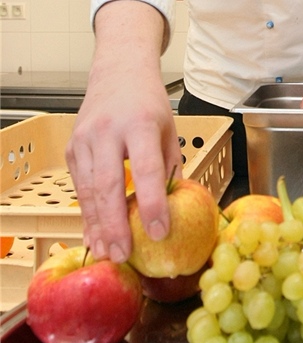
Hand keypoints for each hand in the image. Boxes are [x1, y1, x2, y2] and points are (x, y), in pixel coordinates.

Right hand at [65, 2, 180, 262]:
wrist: (118, 72)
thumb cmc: (149, 104)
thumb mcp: (169, 131)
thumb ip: (170, 168)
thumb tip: (175, 208)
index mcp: (140, 125)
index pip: (147, 170)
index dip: (153, 204)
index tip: (160, 232)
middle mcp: (107, 132)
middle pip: (108, 185)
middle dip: (116, 224)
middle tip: (125, 254)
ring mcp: (84, 140)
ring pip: (88, 190)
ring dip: (97, 225)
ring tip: (108, 252)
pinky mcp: (72, 149)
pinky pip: (80, 187)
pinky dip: (88, 213)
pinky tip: (95, 234)